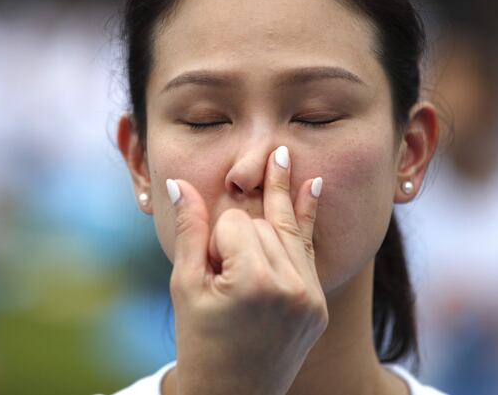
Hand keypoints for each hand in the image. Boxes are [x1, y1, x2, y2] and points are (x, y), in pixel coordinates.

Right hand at [167, 146, 327, 394]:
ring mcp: (311, 296)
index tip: (208, 270)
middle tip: (222, 258)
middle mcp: (291, 287)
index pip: (234, 224)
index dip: (214, 239)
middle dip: (240, 231)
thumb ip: (189, 230)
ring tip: (280, 155)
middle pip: (262, 223)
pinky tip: (312, 185)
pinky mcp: (318, 304)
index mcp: (255, 283)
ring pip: (287, 230)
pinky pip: (308, 251)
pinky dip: (306, 220)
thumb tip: (179, 182)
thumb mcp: (185, 286)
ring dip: (277, 205)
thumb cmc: (199, 342)